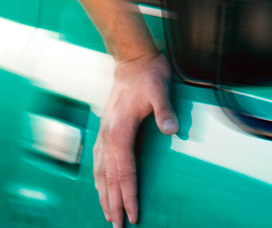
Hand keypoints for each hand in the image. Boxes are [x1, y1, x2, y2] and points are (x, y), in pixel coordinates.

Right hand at [95, 51, 176, 225]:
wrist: (131, 59)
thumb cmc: (148, 75)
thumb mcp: (160, 89)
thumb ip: (165, 110)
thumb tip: (173, 129)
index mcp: (120, 131)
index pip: (124, 172)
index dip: (128, 195)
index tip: (133, 215)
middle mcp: (108, 136)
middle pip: (109, 178)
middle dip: (113, 204)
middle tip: (117, 227)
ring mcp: (104, 133)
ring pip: (100, 172)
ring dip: (103, 195)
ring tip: (107, 214)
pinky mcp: (105, 130)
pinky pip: (98, 161)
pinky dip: (98, 179)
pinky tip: (99, 186)